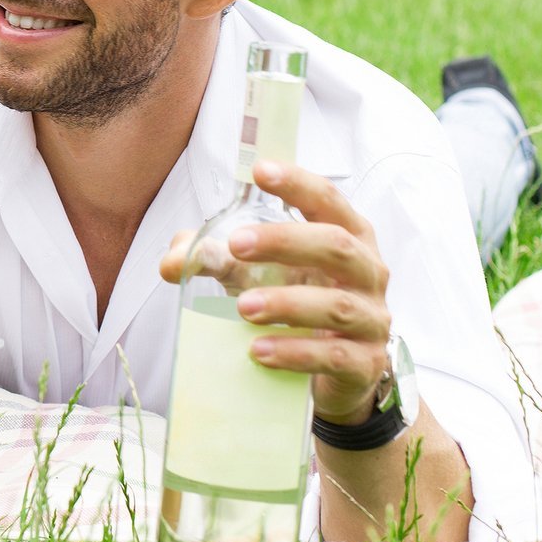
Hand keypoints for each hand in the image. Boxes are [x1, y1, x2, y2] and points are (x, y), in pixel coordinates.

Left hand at [159, 161, 391, 426]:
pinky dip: (295, 352)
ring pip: (337, 306)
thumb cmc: (296, 301)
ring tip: (242, 307)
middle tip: (236, 244)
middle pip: (337, 246)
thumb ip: (213, 258)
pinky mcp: (365, 363)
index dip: (299, 184)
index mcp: (347, 236)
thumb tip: (169, 261)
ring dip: (287, 304)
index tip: (260, 171)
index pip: (328, 201)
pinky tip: (259, 350)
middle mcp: (367, 272)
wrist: (333, 369)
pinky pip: (334, 356)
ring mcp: (372, 319)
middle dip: (286, 241)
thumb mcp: (255, 272)